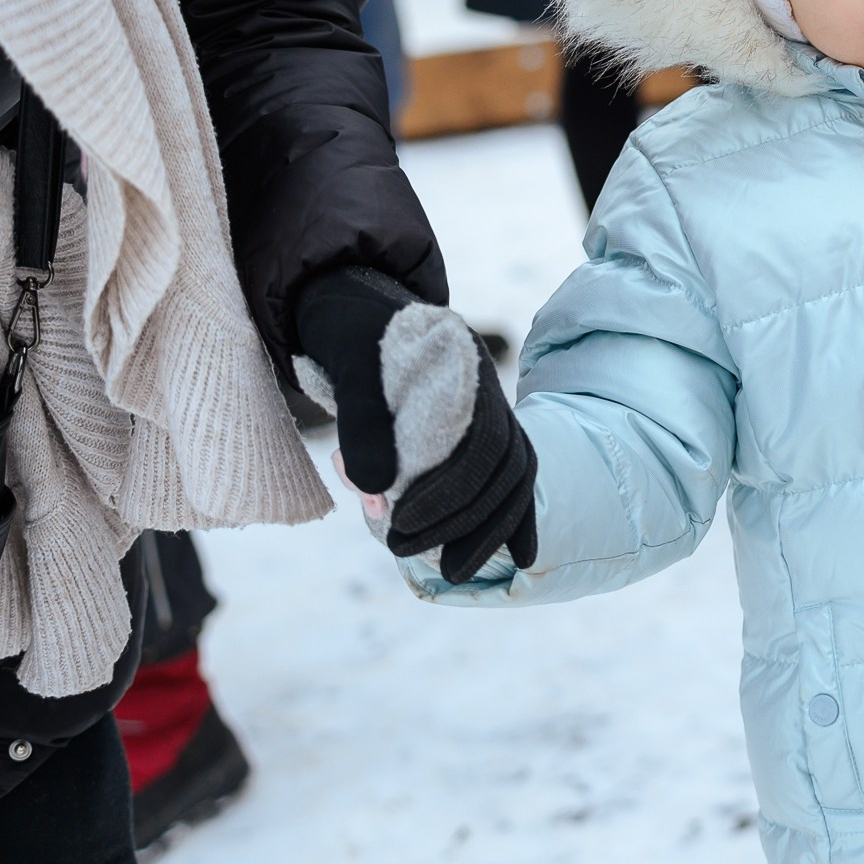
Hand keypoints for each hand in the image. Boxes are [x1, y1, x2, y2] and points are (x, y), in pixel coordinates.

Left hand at [293, 267, 537, 584]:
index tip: (399, 525)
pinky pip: (510, 475)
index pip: (476, 443)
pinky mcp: (477, 427)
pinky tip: (520, 555)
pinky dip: (516, 517)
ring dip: (488, 528)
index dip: (444, 492)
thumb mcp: (344, 360)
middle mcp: (487, 391)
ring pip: (511, 477)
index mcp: (464, 369)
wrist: (352, 293)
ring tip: (454, 571)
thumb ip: (361, 421)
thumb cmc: (346, 326)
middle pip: (499, 467)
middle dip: (460, 519)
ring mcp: (488, 409)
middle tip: (405, 551)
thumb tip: (373, 493)